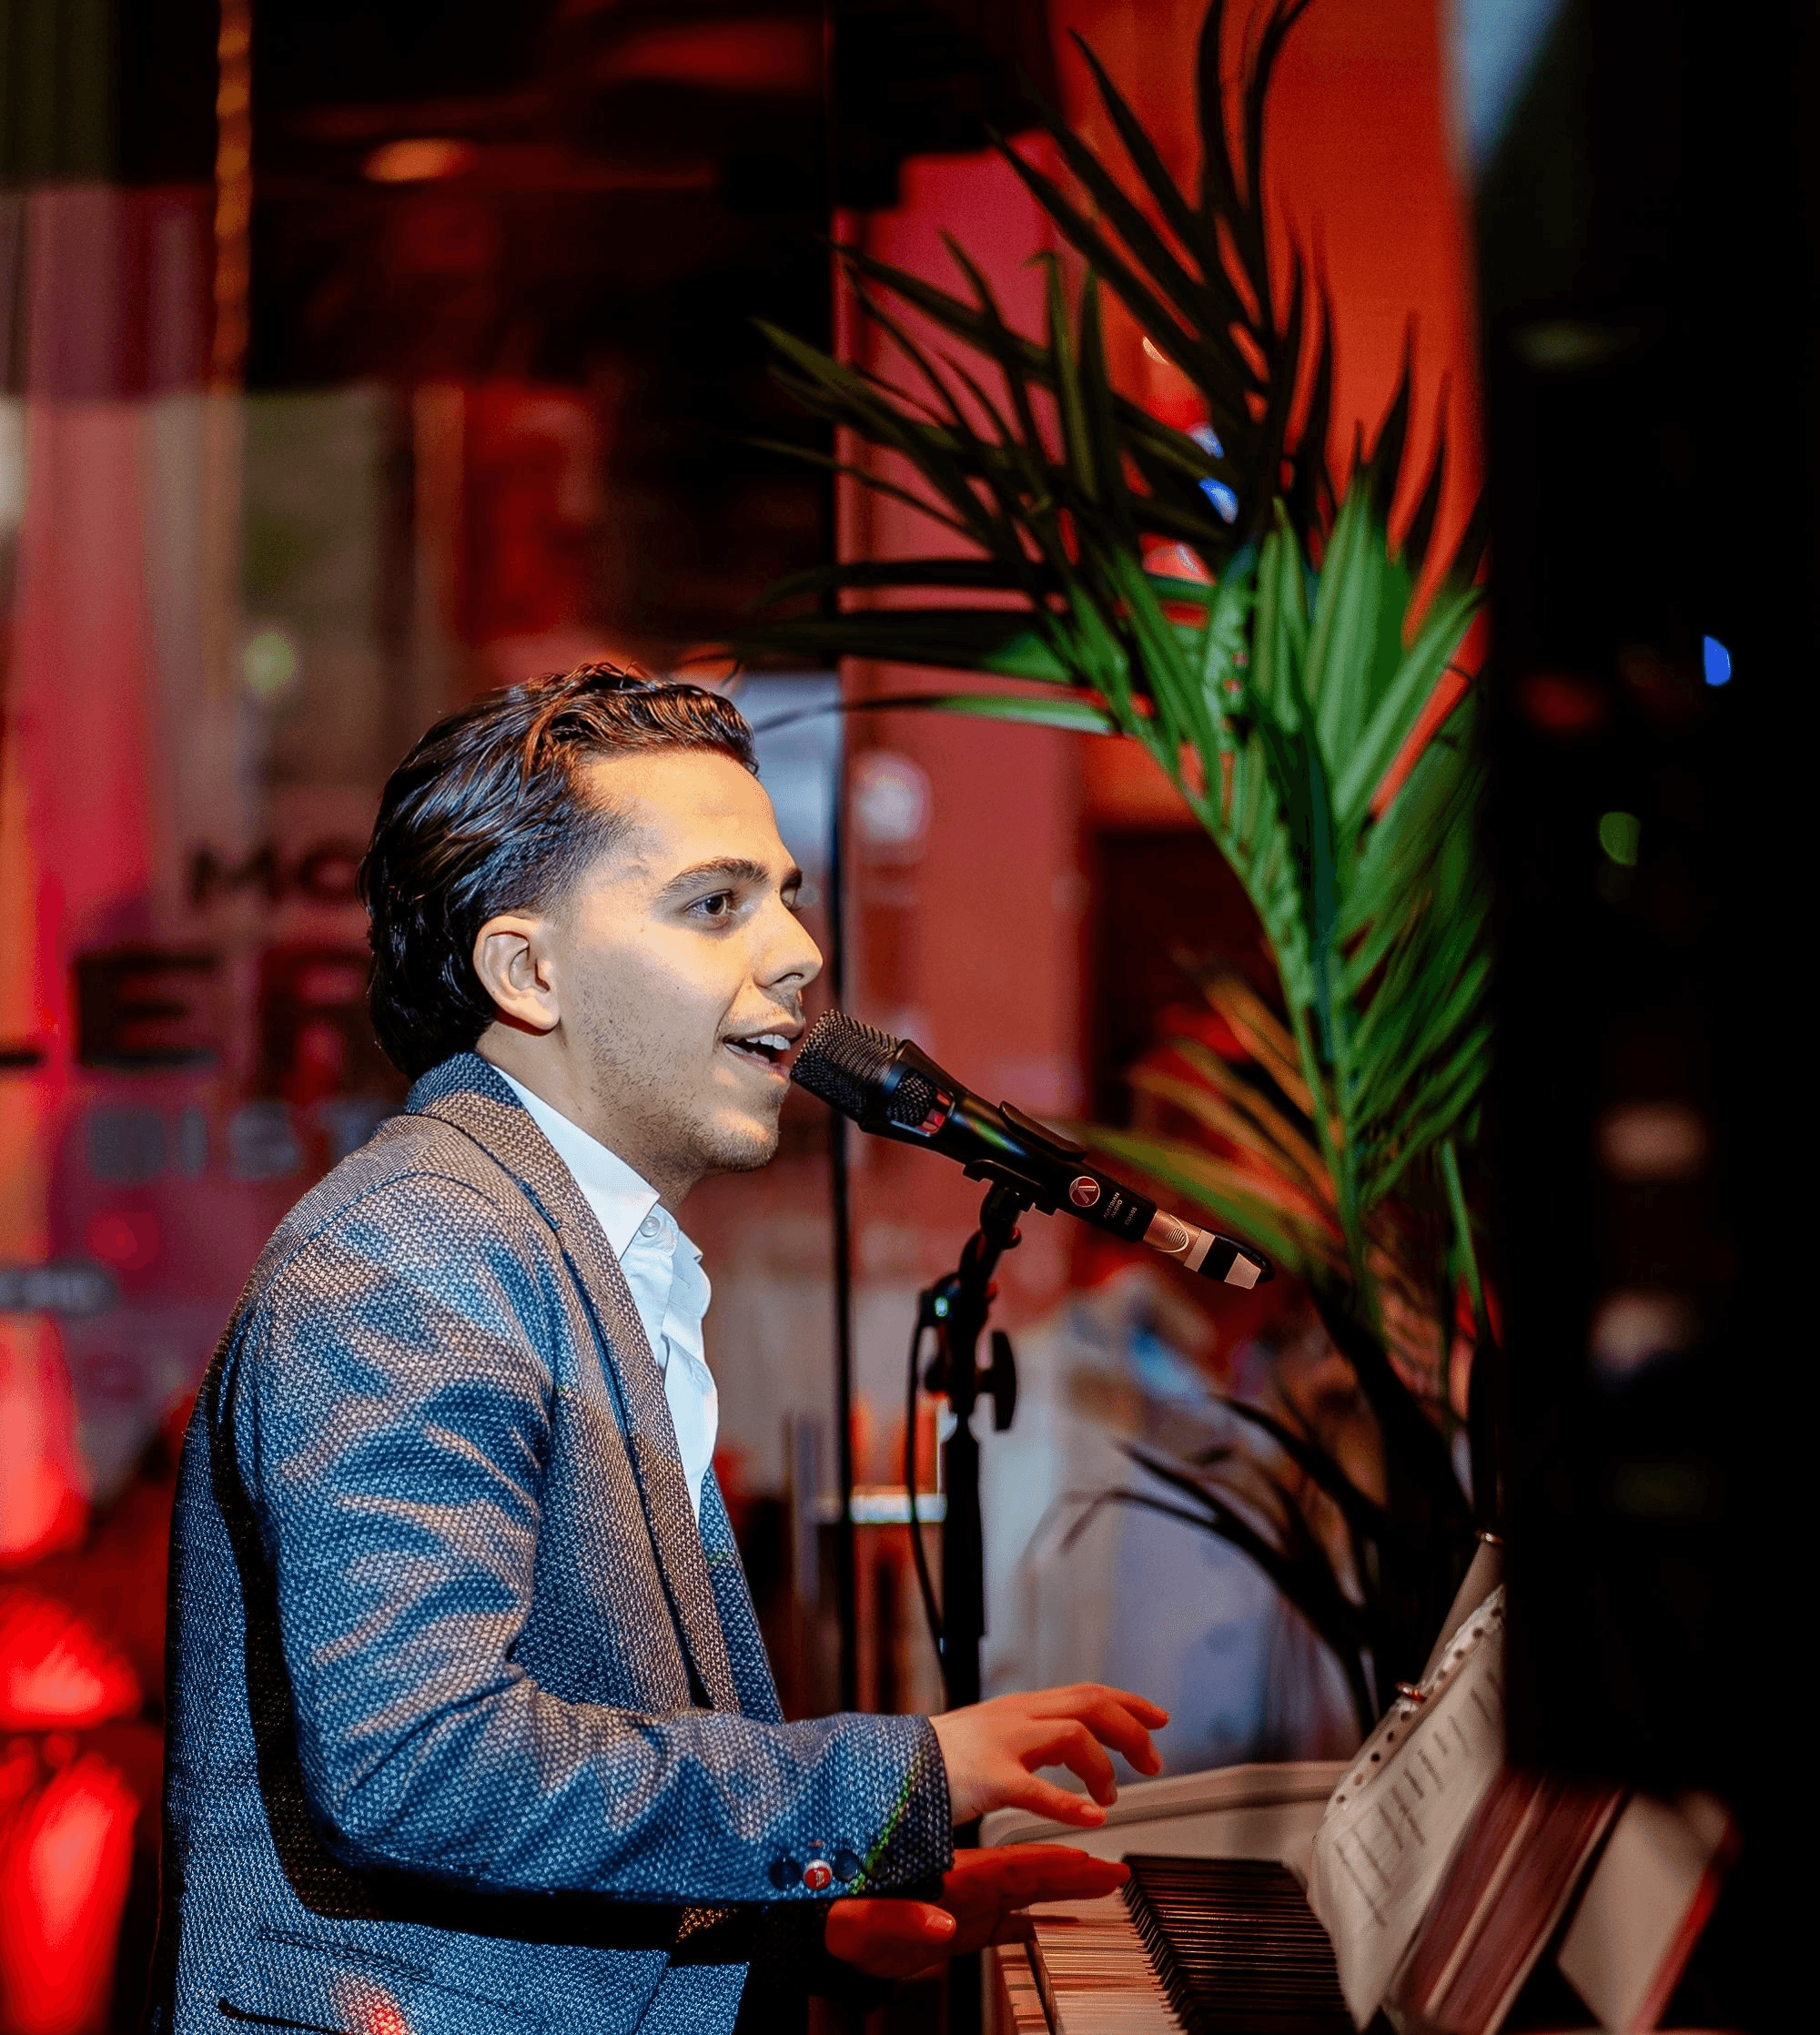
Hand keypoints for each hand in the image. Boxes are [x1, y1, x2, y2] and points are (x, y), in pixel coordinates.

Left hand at [825, 1846, 1129, 1980]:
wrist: (822, 1937)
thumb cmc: (838, 1925)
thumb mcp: (864, 1921)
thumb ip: (903, 1918)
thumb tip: (940, 1923)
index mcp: (947, 1879)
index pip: (1011, 1866)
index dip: (1053, 1861)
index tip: (1089, 1856)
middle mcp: (965, 1885)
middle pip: (1031, 1872)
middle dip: (1076, 1869)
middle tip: (1116, 1869)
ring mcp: (967, 1904)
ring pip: (1028, 1892)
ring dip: (1068, 1888)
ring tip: (1105, 1884)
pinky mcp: (962, 1925)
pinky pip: (1014, 1919)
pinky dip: (1045, 1917)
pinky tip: (1068, 1919)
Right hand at [929, 1683, 1167, 1826]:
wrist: (891, 1768)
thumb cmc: (940, 1760)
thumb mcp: (993, 1735)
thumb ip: (1031, 1735)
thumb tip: (1073, 1742)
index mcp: (1021, 1709)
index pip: (1087, 1692)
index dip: (1128, 1703)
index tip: (1158, 1719)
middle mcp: (1016, 1717)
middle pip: (1090, 1705)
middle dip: (1131, 1731)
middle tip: (1152, 1763)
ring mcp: (1002, 1744)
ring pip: (1073, 1737)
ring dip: (1103, 1768)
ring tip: (1109, 1797)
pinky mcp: (988, 1778)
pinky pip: (1037, 1789)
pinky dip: (1070, 1804)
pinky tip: (1091, 1818)